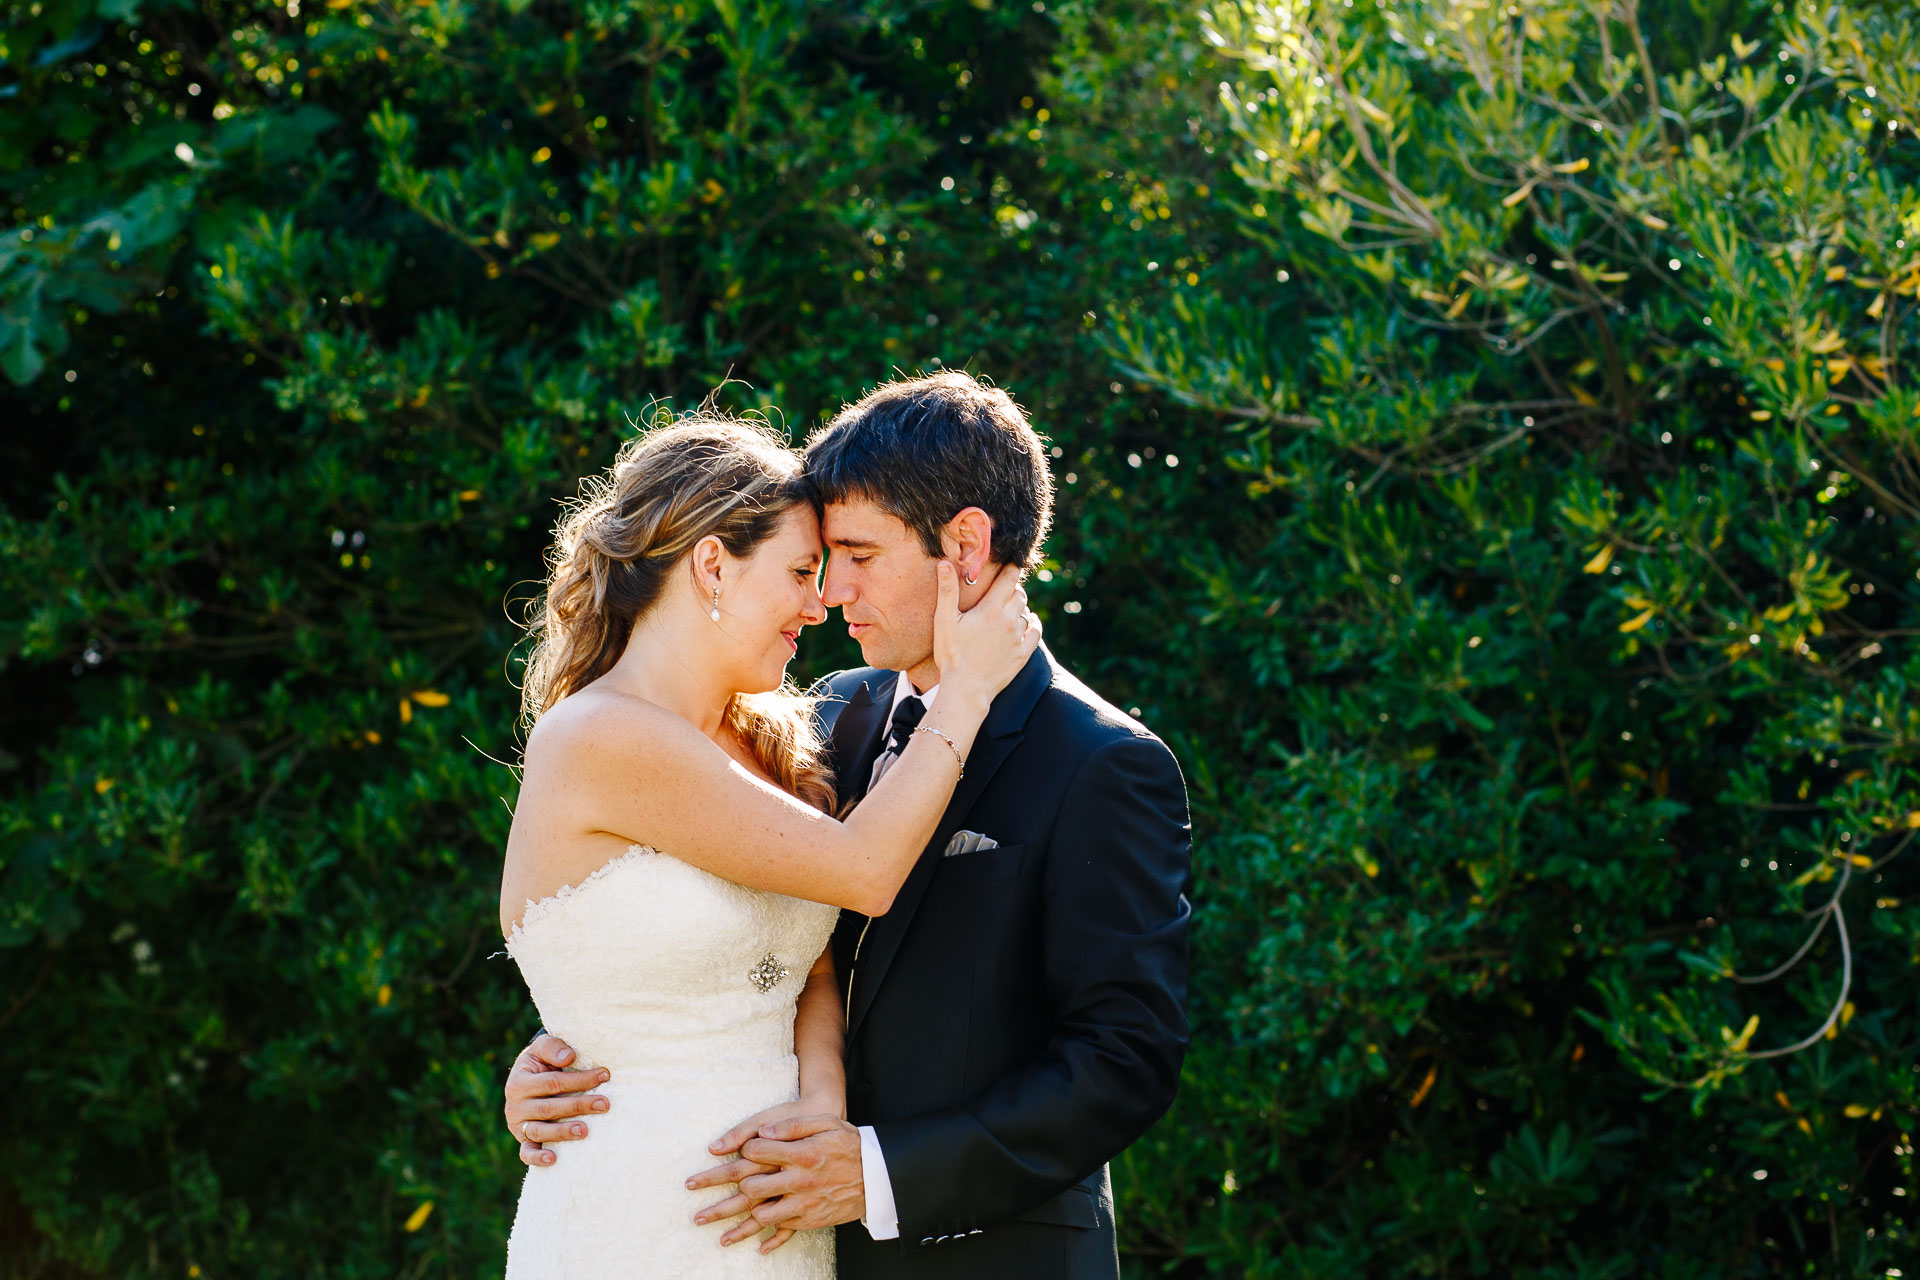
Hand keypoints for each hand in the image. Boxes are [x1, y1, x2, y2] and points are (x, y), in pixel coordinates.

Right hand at [503, 1033, 609, 1167]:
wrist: (526, 1079)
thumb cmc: (541, 1062)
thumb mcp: (541, 1049)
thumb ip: (552, 1047)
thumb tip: (569, 1057)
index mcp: (520, 1081)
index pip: (553, 1082)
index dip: (579, 1080)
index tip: (605, 1076)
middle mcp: (515, 1105)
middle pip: (550, 1107)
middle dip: (579, 1105)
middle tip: (604, 1104)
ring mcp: (518, 1125)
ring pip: (540, 1131)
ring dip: (563, 1131)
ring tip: (585, 1130)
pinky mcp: (521, 1140)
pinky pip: (526, 1153)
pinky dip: (537, 1158)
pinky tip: (553, 1159)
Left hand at [685, 1115, 865, 1252]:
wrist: (877, 1175)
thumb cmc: (849, 1143)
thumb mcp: (825, 1124)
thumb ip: (793, 1126)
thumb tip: (764, 1129)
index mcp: (801, 1154)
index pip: (758, 1152)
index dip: (737, 1152)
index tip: (718, 1156)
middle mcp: (799, 1181)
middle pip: (751, 1188)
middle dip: (721, 1191)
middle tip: (696, 1192)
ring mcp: (804, 1203)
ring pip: (762, 1214)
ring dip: (735, 1220)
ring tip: (711, 1225)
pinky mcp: (810, 1218)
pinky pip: (784, 1230)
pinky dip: (768, 1239)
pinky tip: (753, 1245)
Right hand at [933, 559, 1039, 708]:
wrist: (966, 689)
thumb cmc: (952, 655)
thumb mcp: (944, 621)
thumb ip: (947, 590)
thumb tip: (945, 563)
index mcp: (991, 609)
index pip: (1009, 578)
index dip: (1011, 568)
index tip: (1010, 563)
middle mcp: (1009, 620)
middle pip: (1020, 594)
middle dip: (1012, 589)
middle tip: (1002, 591)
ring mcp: (1018, 638)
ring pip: (1026, 612)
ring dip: (1019, 608)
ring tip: (1008, 610)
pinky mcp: (1023, 654)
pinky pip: (1035, 632)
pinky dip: (1032, 624)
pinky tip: (1026, 623)